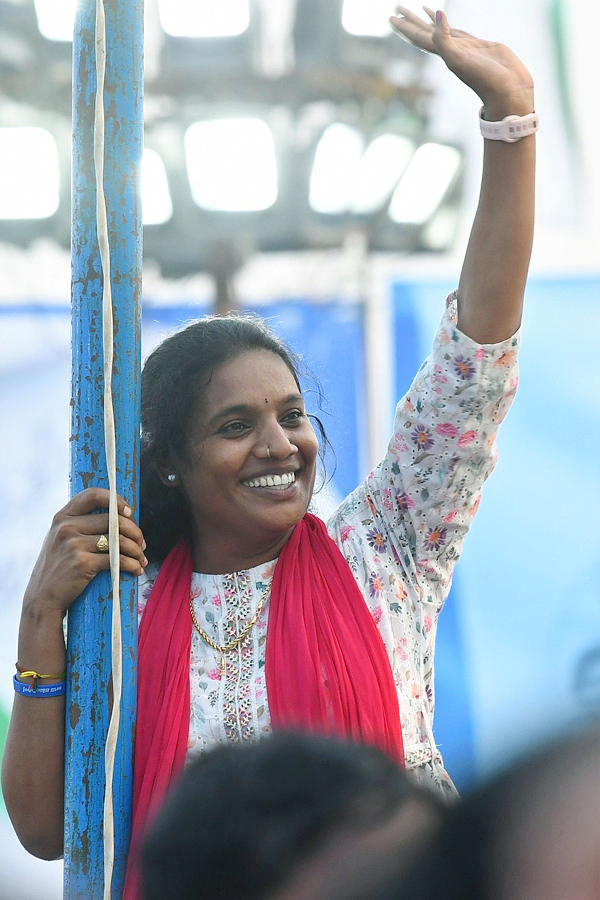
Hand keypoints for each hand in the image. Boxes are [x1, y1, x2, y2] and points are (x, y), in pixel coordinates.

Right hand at [23, 488, 146, 616]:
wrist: (42, 599)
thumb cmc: (58, 569)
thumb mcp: (60, 539)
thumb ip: (80, 525)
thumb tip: (120, 517)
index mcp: (62, 517)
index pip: (93, 495)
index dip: (116, 500)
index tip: (129, 512)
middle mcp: (66, 527)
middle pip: (113, 520)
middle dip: (135, 532)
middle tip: (142, 544)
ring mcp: (73, 544)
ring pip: (119, 541)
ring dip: (137, 551)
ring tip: (141, 559)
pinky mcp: (82, 563)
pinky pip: (117, 559)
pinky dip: (132, 565)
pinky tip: (136, 569)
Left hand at [390, 7, 533, 117]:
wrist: (507, 90)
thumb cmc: (484, 79)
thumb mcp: (460, 58)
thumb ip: (444, 38)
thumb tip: (437, 13)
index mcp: (444, 53)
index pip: (419, 37)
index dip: (405, 27)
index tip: (391, 16)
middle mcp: (451, 50)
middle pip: (425, 32)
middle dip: (410, 20)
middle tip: (397, 7)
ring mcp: (464, 47)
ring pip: (442, 30)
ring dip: (428, 21)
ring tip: (419, 9)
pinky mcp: (478, 45)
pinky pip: (458, 31)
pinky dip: (449, 24)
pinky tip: (446, 20)